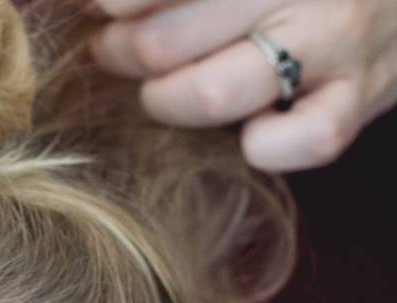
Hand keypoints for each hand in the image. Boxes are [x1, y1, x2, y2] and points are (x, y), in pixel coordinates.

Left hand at [91, 0, 396, 171]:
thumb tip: (88, 1)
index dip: (111, 5)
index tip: (96, 10)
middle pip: (161, 42)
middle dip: (118, 51)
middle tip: (112, 48)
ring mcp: (334, 44)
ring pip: (211, 93)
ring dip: (166, 101)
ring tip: (159, 91)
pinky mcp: (356, 101)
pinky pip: (295, 142)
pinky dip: (261, 145)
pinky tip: (248, 129)